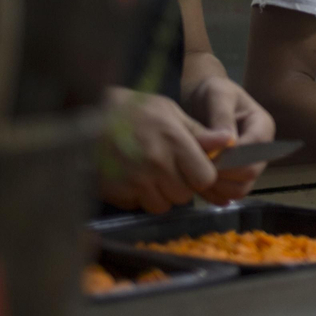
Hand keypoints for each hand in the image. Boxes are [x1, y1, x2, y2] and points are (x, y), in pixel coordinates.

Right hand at [97, 88, 233, 213]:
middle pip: (184, 195)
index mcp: (174, 142)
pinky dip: (138, 197)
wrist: (86, 114)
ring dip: (160, 194)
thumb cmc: (133, 110)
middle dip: (180, 185)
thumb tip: (229, 141)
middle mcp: (156, 164)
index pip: (205, 178)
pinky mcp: (116, 192)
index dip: (201, 175)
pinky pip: (138, 205)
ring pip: (162, 205)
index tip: (193, 167)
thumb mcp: (169, 112)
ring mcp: (134, 181)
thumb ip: (199, 132)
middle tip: (168, 169)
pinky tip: (131, 177)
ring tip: (149, 173)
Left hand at [183, 75, 277, 204]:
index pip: (253, 153)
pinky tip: (196, 183)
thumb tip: (229, 141)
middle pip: (249, 174)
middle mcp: (262, 149)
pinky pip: (230, 194)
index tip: (203, 154)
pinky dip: (213, 193)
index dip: (229, 159)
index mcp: (263, 127)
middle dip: (221, 174)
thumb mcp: (217, 94)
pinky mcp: (237, 175)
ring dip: (217, 187)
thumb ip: (221, 116)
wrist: (201, 99)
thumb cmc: (211, 92)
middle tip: (196, 165)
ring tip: (195, 173)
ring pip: (240, 189)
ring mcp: (251, 164)